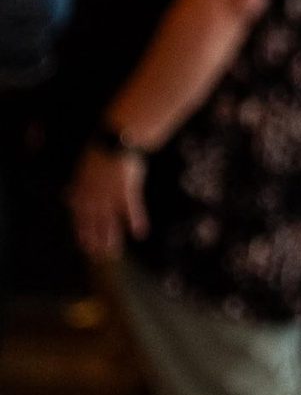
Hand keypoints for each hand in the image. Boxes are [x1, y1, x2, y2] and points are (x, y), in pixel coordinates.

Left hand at [66, 146, 146, 265]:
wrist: (114, 140)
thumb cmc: (100, 151)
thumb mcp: (83, 168)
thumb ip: (77, 185)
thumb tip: (66, 195)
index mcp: (82, 190)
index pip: (79, 216)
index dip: (82, 232)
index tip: (84, 246)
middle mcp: (94, 195)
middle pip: (94, 221)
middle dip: (95, 239)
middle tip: (98, 255)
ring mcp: (110, 194)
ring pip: (110, 219)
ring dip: (111, 236)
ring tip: (114, 252)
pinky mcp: (126, 189)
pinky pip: (132, 208)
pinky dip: (136, 220)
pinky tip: (140, 233)